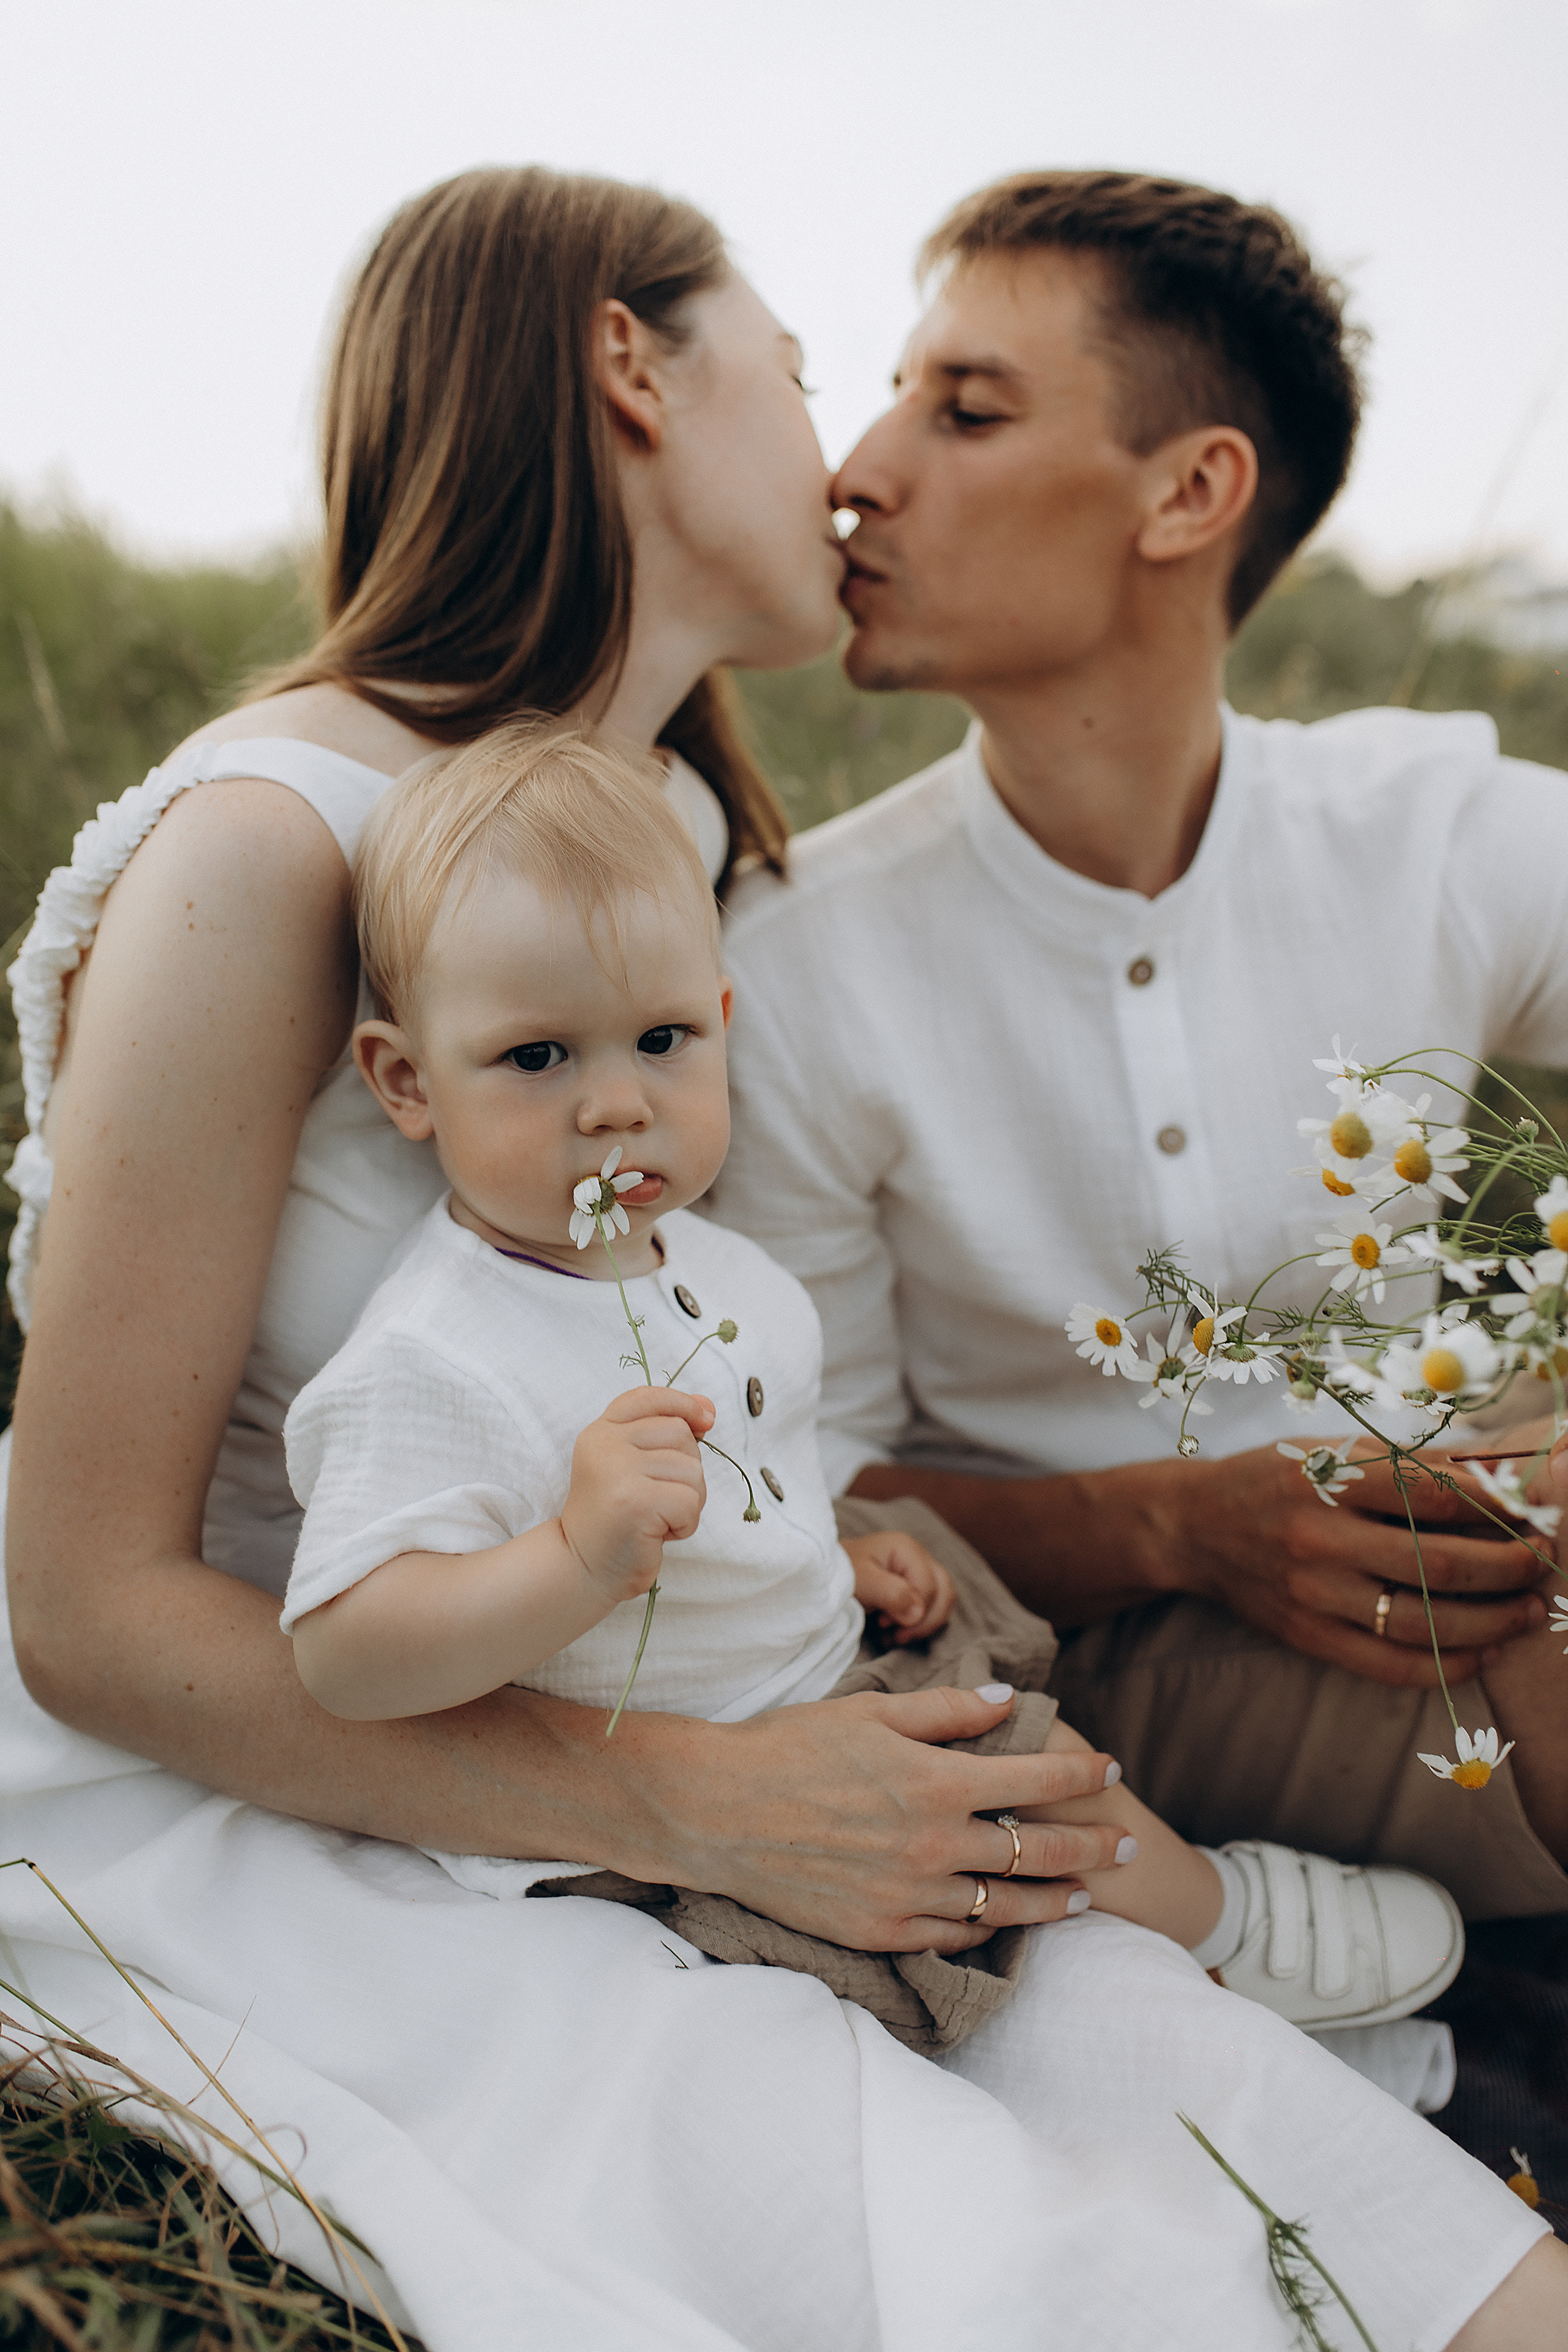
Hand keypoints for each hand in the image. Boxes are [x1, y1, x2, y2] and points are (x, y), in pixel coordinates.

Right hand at [561, 1386, 713, 1604]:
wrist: (584, 1568)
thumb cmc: (616, 1518)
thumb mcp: (631, 1465)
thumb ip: (662, 1431)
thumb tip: (708, 1409)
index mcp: (601, 1431)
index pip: (649, 1397)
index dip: (683, 1403)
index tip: (704, 1421)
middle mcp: (605, 1444)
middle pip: (681, 1434)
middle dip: (686, 1469)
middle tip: (660, 1498)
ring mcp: (619, 1472)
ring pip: (692, 1470)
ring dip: (688, 1501)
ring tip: (658, 1518)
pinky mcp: (636, 1502)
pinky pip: (690, 1502)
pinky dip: (685, 1524)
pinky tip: (659, 1533)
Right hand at [654, 1683, 1128, 1951]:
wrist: (716, 1813)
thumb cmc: (789, 1747)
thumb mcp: (871, 1712)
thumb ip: (947, 1711)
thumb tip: (1008, 1701)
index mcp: (936, 1781)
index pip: (1038, 1778)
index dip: (1082, 1774)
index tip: (1112, 1769)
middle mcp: (934, 1844)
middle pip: (1039, 1850)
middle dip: (1093, 1847)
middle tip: (1130, 1847)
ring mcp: (909, 1895)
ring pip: (1006, 1904)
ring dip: (1055, 1899)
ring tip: (1086, 1897)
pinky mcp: (881, 1931)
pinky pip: (953, 1935)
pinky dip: (988, 1927)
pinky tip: (1006, 1921)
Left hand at [843, 1529, 955, 1642]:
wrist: (825, 1577)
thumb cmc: (840, 1574)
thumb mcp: (861, 1582)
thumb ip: (890, 1593)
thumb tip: (917, 1613)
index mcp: (906, 1548)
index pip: (928, 1586)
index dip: (912, 1611)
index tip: (883, 1623)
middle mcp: (918, 1557)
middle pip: (943, 1592)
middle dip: (924, 1622)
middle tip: (896, 1636)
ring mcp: (918, 1571)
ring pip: (942, 1601)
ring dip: (923, 1626)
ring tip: (895, 1636)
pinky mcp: (915, 1587)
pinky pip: (932, 1608)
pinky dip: (919, 1625)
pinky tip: (895, 1633)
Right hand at [1166, 1437, 1550, 1687]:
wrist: (1194, 1527)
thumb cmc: (1274, 1477)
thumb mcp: (1331, 1450)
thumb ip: (1407, 1464)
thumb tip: (1494, 1474)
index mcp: (1328, 1478)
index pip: (1434, 1496)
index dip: (1495, 1507)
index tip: (1530, 1511)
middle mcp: (1319, 1537)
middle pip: (1440, 1564)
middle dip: (1508, 1567)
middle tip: (1542, 1562)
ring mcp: (1313, 1594)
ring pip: (1423, 1622)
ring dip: (1491, 1623)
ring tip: (1526, 1613)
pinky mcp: (1308, 1636)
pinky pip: (1390, 1664)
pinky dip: (1445, 1667)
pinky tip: (1480, 1655)